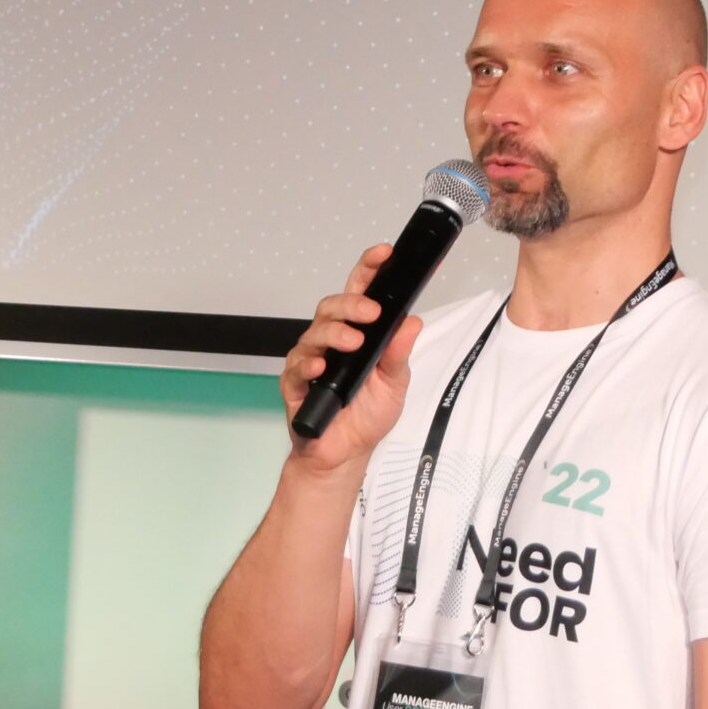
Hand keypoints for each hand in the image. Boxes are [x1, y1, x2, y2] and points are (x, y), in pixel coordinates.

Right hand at [280, 244, 424, 476]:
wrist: (345, 454)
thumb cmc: (367, 415)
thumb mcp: (395, 384)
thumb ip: (400, 354)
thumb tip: (412, 322)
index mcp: (358, 333)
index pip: (361, 293)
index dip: (370, 269)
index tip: (385, 253)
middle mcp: (332, 341)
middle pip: (333, 306)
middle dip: (352, 303)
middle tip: (372, 313)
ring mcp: (311, 360)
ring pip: (315, 331)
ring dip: (335, 333)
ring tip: (353, 343)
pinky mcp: (295, 385)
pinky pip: (295, 367)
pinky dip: (308, 364)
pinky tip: (319, 367)